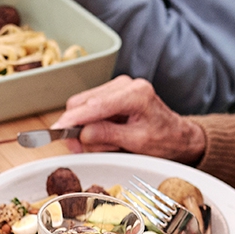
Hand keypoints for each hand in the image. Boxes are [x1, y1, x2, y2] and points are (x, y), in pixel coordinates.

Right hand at [55, 75, 207, 160]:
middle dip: (78, 127)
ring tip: (106, 142)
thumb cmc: (164, 141)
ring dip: (86, 127)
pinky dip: (91, 123)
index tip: (56, 130)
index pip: (95, 105)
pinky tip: (106, 134)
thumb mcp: (137, 143)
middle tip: (82, 148)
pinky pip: (89, 107)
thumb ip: (108, 135)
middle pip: (83, 102)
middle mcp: (126, 84)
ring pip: (83, 105)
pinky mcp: (113, 93)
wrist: (178, 137)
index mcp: (135, 94)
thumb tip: (81, 133)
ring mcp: (118, 87)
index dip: (73, 119)